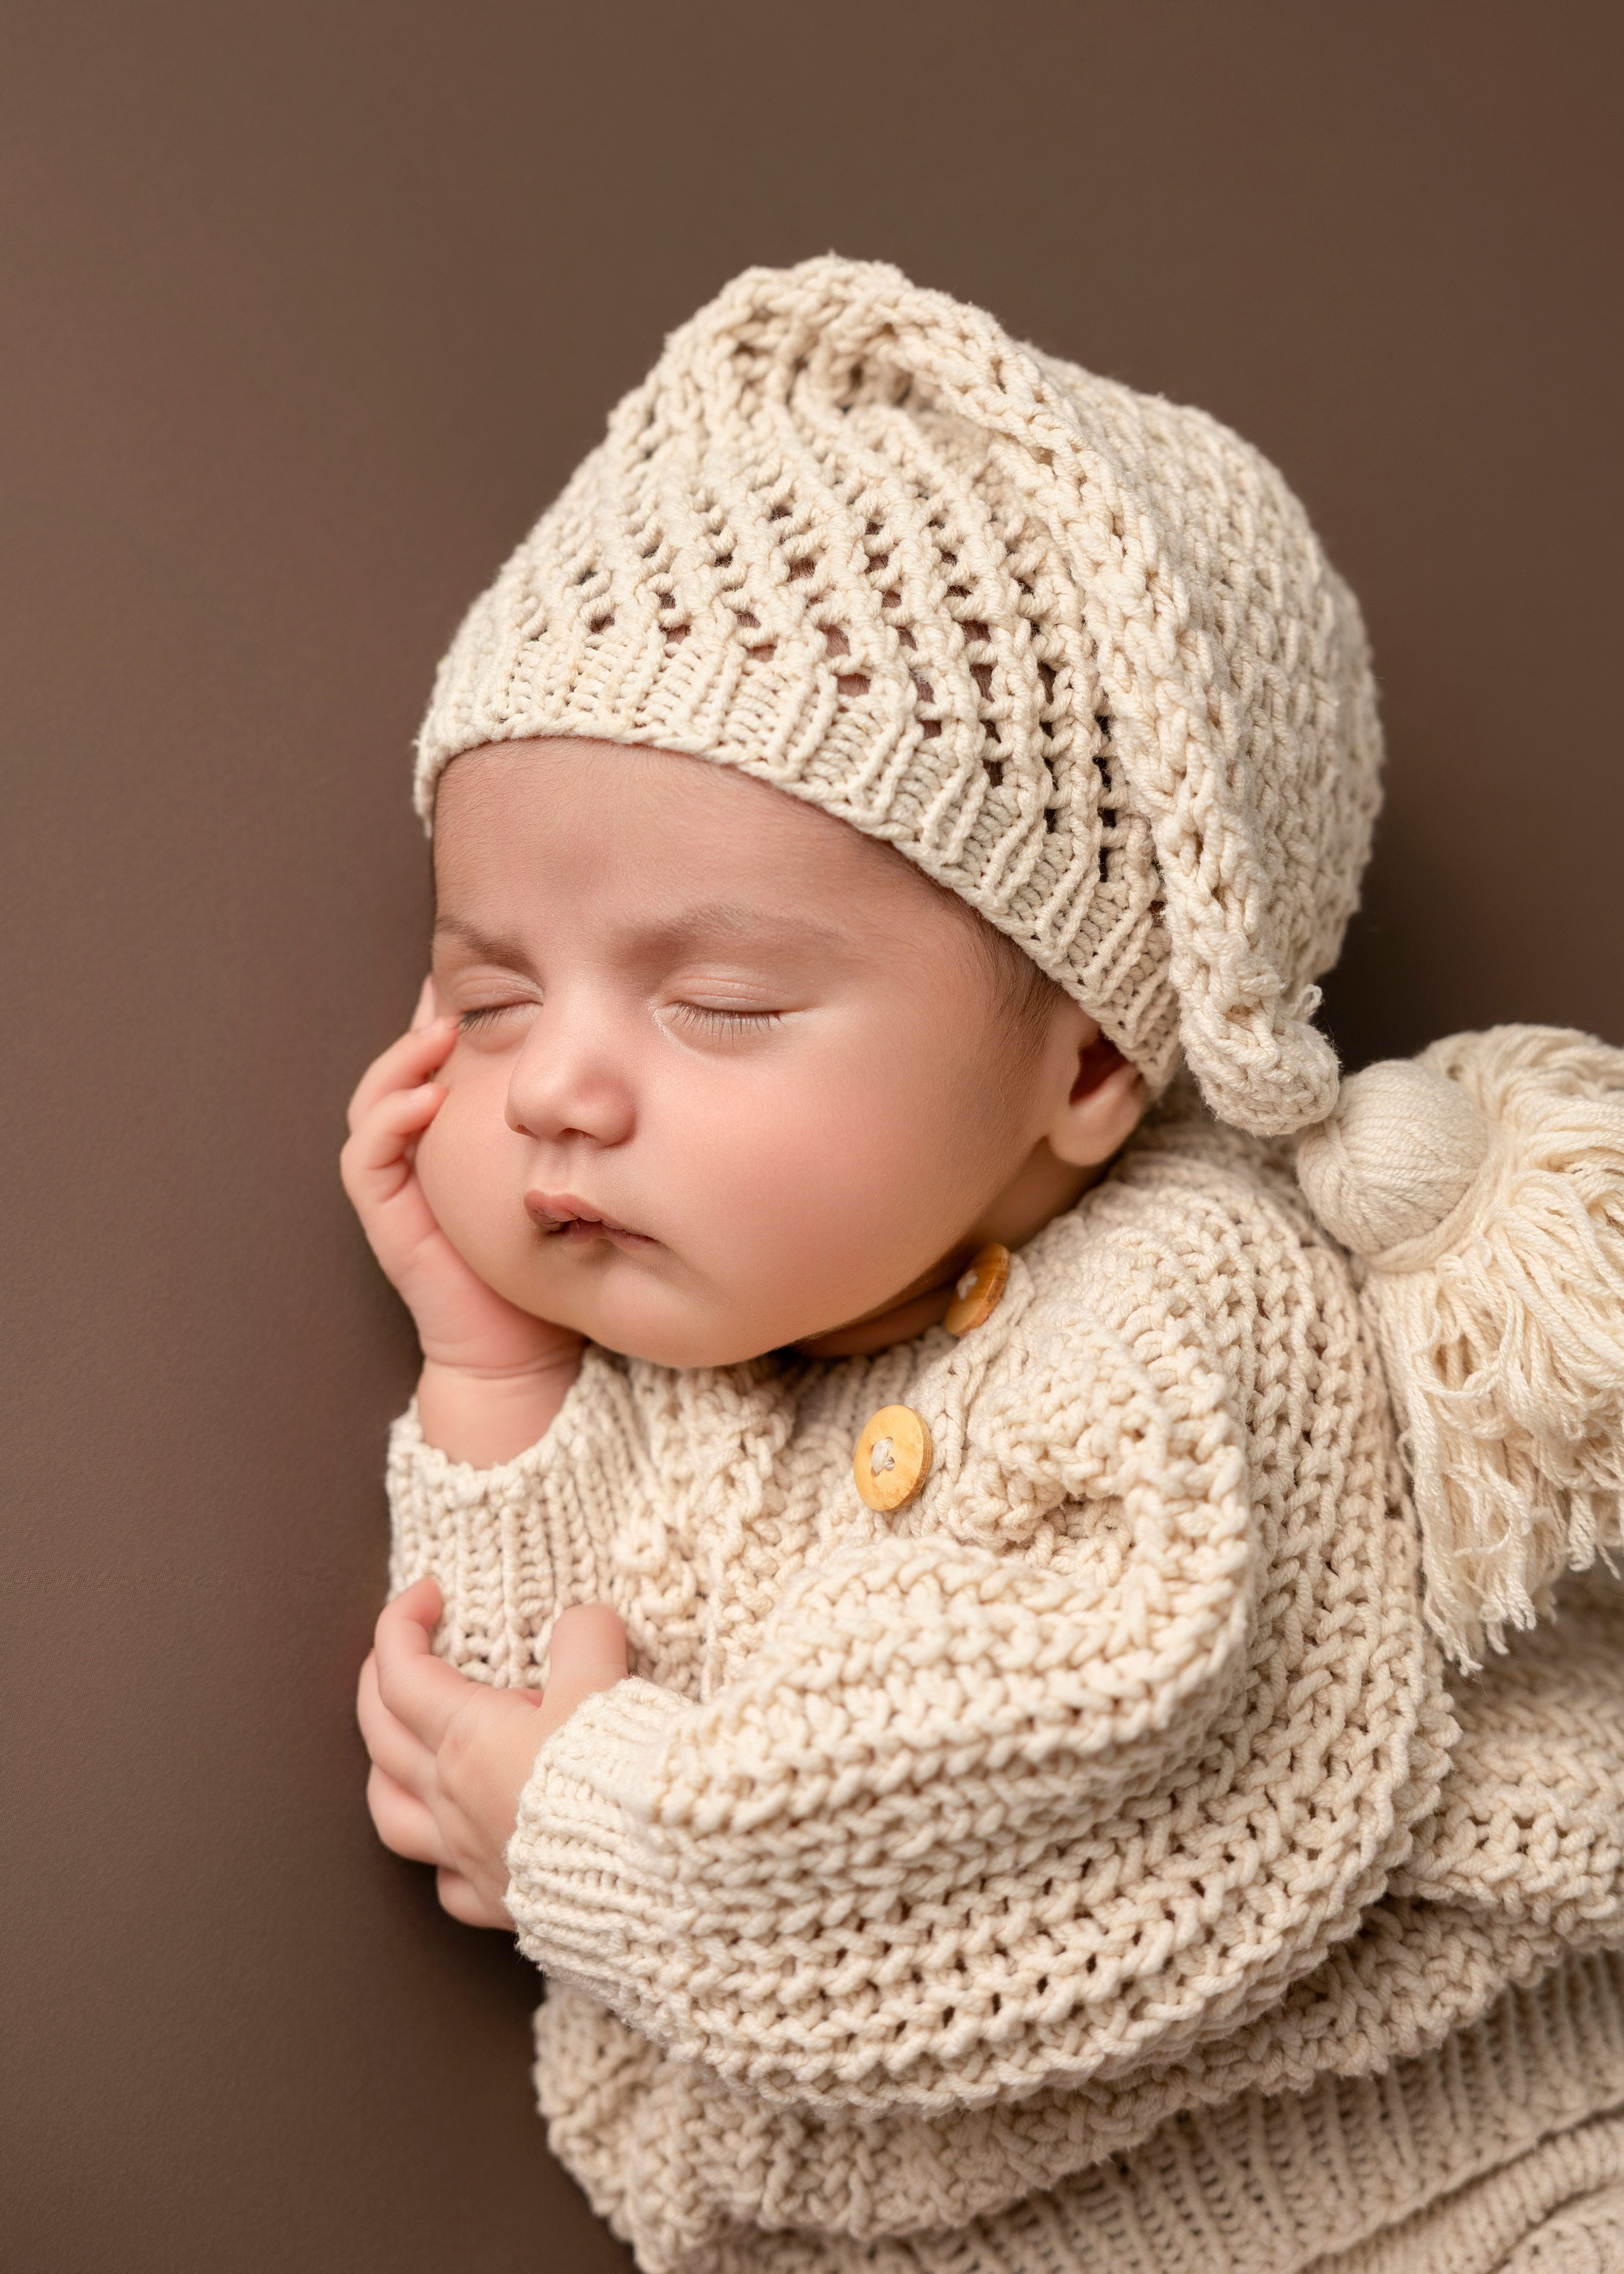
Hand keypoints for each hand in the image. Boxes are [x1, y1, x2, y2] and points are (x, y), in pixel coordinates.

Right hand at [342, 984, 581, 1458]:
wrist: (528, 1353)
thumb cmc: (560, 1262)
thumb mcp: (580, 1176)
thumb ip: (590, 1128)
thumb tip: (634, 1068)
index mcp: (464, 1135)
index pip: (450, 1058)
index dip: (459, 1009)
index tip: (492, 967)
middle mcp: (424, 1151)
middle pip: (407, 1065)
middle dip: (425, 1017)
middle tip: (452, 974)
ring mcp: (400, 1183)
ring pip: (377, 1100)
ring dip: (402, 1061)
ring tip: (442, 1029)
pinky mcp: (389, 1218)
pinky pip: (368, 1158)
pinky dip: (388, 1120)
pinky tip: (424, 1097)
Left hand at [358, 1576, 628, 1927]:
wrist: (647, 1871)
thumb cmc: (616, 1776)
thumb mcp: (602, 1681)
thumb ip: (584, 1637)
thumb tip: (581, 1621)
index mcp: (467, 1738)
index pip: (401, 1671)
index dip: (401, 1623)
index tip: (426, 1593)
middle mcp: (451, 1798)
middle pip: (381, 1734)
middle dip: (378, 1681)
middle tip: (397, 1651)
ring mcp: (467, 1853)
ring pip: (392, 1812)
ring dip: (384, 1770)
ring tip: (397, 1748)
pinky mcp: (497, 1900)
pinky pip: (446, 1882)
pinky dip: (441, 1856)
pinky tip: (456, 1844)